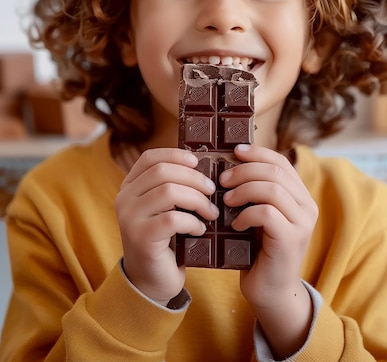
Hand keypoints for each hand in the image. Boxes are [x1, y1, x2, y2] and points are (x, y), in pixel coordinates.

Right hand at [115, 148, 217, 304]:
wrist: (151, 282)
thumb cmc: (165, 241)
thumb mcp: (164, 208)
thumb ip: (172, 186)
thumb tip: (203, 165)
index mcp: (129, 187)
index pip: (149, 158)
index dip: (175, 155)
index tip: (197, 161)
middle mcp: (124, 199)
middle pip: (162, 171)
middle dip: (193, 178)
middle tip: (212, 190)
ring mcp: (129, 218)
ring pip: (168, 192)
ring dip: (197, 200)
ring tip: (210, 212)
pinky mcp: (141, 238)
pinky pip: (173, 219)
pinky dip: (193, 221)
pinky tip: (199, 229)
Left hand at [220, 144, 317, 356]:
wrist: (271, 292)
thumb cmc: (259, 250)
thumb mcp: (259, 214)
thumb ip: (256, 191)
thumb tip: (231, 162)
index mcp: (301, 196)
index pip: (281, 161)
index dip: (257, 152)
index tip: (234, 151)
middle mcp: (307, 206)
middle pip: (275, 171)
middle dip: (244, 170)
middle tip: (223, 180)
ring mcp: (302, 223)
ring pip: (272, 189)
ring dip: (243, 190)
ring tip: (226, 201)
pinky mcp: (291, 239)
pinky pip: (267, 213)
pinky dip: (246, 214)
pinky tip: (235, 224)